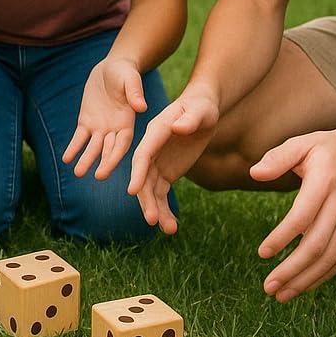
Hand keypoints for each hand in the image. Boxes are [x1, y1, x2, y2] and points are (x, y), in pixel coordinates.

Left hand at [62, 58, 146, 179]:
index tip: (109, 168)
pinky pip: (79, 137)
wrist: (111, 67)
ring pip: (92, 147)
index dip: (115, 157)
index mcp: (127, 122)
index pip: (122, 144)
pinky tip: (66, 159)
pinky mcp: (86, 121)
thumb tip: (141, 108)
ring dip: (86, 159)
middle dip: (102, 163)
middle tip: (96, 176)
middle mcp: (114, 129)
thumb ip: (135, 93)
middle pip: (108, 150)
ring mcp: (100, 127)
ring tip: (77, 172)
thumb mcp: (130, 79)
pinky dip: (73, 148)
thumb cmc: (125, 73)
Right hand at [126, 91, 219, 234]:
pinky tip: (172, 226)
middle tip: (152, 220)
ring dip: (157, 209)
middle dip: (146, 199)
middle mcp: (151, 150)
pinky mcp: (166, 172)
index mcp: (155, 133)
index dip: (137, 173)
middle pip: (143, 177)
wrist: (202, 110)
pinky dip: (165, 209)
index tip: (133, 191)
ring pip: (151, 190)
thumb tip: (176, 128)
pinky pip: (161, 194)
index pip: (143, 155)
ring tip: (169, 229)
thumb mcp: (199, 111)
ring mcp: (157, 163)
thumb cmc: (200, 107)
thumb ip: (188, 119)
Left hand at [251, 127, 335, 301]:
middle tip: (268, 286)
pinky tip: (300, 287)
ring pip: (329, 259)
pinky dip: (320, 277)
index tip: (262, 253)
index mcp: (324, 184)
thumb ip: (278, 158)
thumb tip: (254, 173)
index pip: (303, 216)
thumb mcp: (301, 143)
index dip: (283, 237)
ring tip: (280, 295)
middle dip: (292, 270)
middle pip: (317, 246)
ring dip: (305, 280)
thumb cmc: (326, 149)